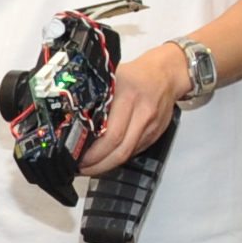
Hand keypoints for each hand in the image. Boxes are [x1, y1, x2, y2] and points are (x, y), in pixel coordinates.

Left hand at [79, 40, 188, 177]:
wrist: (167, 73)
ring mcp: (150, 127)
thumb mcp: (114, 78)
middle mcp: (142, 113)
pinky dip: (118, 158)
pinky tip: (106, 159)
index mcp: (128, 96)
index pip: (112, 134)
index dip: (94, 153)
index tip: (78, 157)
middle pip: (120, 150)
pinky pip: (135, 151)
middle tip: (81, 169)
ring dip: (107, 165)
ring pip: (128, 154)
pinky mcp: (155, 134)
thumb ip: (98, 98)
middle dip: (98, 165)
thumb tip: (75, 120)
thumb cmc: (136, 74)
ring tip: (89, 168)